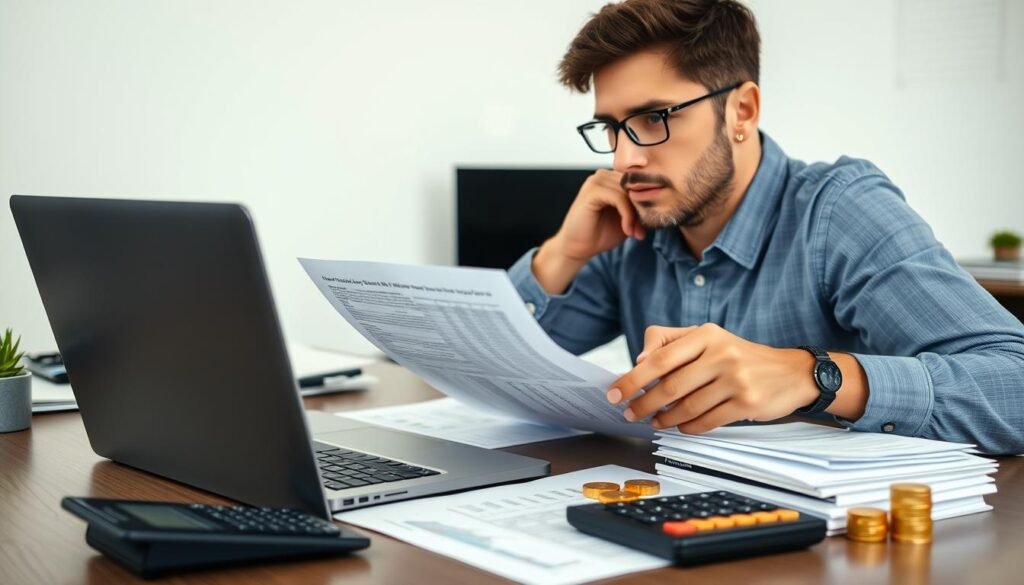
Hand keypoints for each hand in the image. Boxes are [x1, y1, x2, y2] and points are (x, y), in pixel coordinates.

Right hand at [550, 169, 645, 262]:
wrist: (577, 248)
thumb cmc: (600, 234)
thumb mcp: (627, 219)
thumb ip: (639, 208)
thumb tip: (661, 203)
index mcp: (611, 179)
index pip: (639, 182)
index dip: (646, 203)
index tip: (647, 227)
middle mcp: (604, 175)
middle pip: (636, 186)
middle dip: (642, 210)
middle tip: (641, 231)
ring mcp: (596, 181)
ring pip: (630, 192)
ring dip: (636, 214)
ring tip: (634, 232)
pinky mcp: (592, 190)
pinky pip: (620, 198)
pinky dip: (627, 215)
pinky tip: (626, 230)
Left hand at [606, 324, 819, 433]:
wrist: (791, 372)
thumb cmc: (739, 355)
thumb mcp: (707, 337)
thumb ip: (670, 342)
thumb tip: (638, 360)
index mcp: (707, 334)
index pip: (660, 358)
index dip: (633, 378)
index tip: (615, 392)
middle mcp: (721, 354)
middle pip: (670, 385)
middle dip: (644, 403)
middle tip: (630, 413)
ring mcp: (736, 379)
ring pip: (687, 406)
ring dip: (665, 418)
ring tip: (655, 421)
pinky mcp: (746, 403)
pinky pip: (707, 421)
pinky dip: (689, 427)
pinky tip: (680, 426)